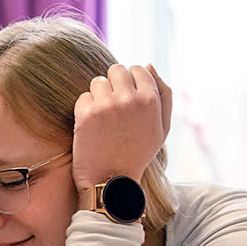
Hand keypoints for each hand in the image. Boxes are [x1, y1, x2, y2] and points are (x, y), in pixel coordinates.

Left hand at [71, 63, 171, 198]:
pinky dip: (85, 109)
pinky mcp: (85, 114)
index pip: (138, 68)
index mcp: (151, 100)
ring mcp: (106, 106)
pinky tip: (92, 126)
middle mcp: (129, 99)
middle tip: (113, 106)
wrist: (111, 181)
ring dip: (98, 96)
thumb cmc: (138, 154)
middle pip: (116, 70)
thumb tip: (149, 64)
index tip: (127, 98)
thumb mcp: (162, 128)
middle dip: (113, 84)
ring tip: (103, 118)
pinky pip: (83, 97)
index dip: (131, 81)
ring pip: (98, 82)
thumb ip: (163, 94)